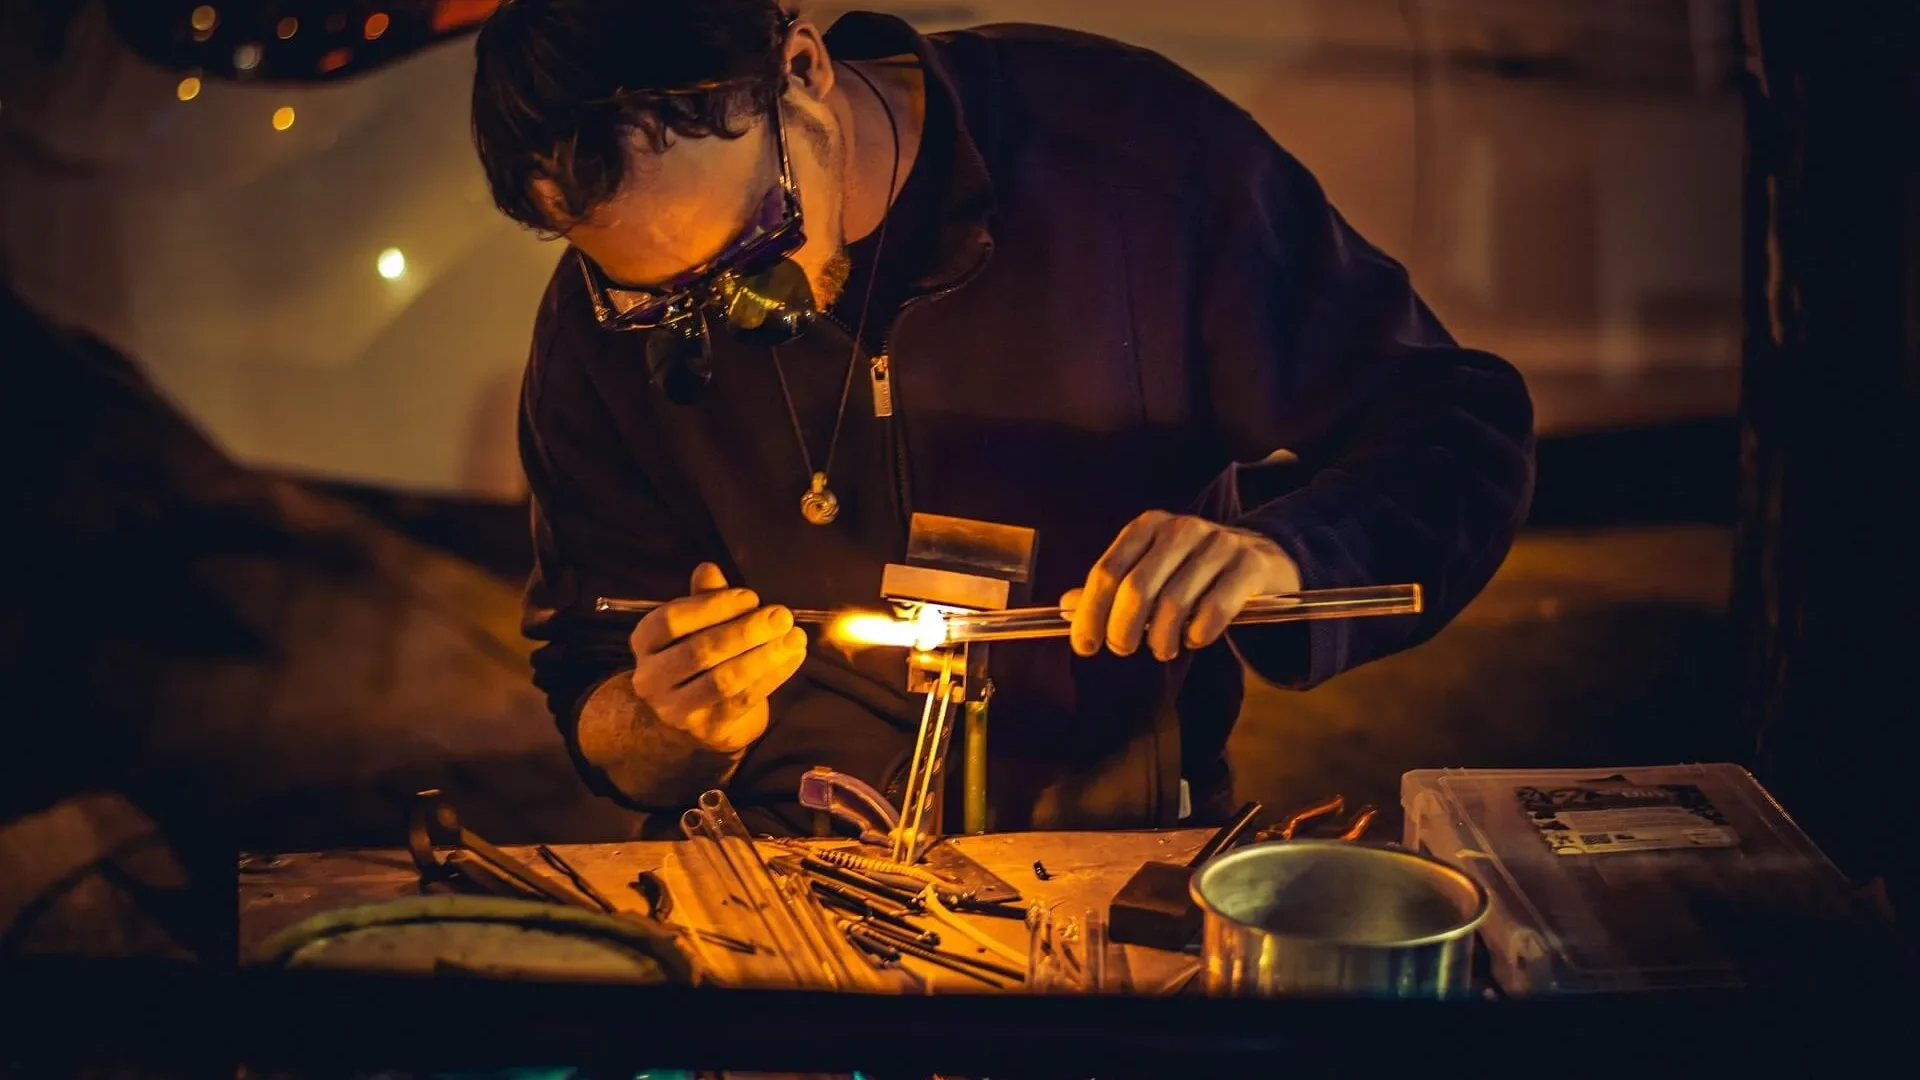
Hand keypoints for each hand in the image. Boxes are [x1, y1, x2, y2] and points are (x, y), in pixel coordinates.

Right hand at [627, 563, 808, 753]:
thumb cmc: (702, 654)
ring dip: (764, 656)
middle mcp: (652, 678)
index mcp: (645, 642)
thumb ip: (704, 598)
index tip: (751, 597)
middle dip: (745, 632)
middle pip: (699, 652)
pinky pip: (744, 700)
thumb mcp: (699, 623)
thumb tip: (708, 569)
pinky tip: (793, 657)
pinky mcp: (708, 729)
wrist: (702, 714)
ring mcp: (677, 709)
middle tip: (782, 616)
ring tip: (794, 637)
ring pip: (723, 680)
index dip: (712, 606)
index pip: (671, 621)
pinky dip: (773, 676)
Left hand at [1063, 511, 1301, 661]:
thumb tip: (1066, 606)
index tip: (1084, 646)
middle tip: (1124, 649)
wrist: (1262, 555)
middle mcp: (1181, 529)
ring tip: (1163, 649)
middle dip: (1123, 629)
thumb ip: (1112, 587)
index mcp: (1148, 526)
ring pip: (1175, 602)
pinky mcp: (1249, 565)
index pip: (1107, 571)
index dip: (1090, 613)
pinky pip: (1215, 608)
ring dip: (1162, 638)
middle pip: (1136, 588)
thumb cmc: (1194, 568)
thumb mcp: (1151, 568)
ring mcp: (1218, 544)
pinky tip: (1195, 639)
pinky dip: (1199, 633)